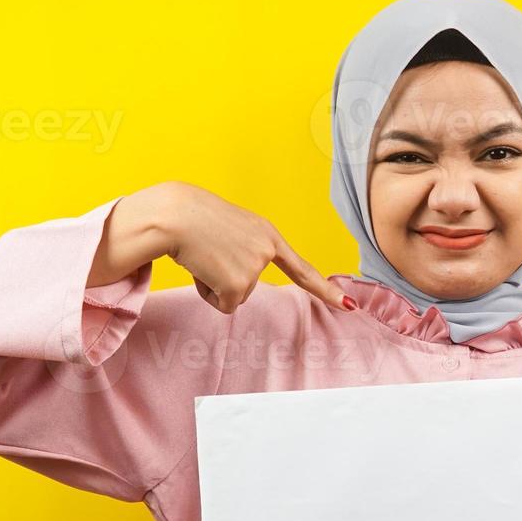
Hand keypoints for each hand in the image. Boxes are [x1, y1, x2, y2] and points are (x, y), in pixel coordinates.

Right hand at [94, 181, 350, 313]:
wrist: (173, 215)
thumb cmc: (189, 218)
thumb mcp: (227, 229)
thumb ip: (242, 249)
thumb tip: (233, 281)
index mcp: (266, 234)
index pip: (301, 268)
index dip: (325, 289)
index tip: (348, 305)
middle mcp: (267, 251)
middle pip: (249, 285)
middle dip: (225, 276)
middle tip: (209, 251)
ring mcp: (255, 268)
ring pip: (235, 295)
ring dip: (214, 282)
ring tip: (202, 255)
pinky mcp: (239, 284)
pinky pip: (224, 305)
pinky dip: (207, 292)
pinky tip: (200, 268)